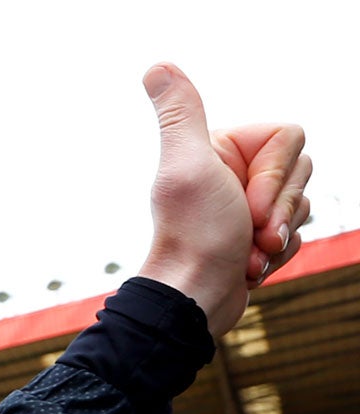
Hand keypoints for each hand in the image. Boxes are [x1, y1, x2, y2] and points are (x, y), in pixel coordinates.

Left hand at [137, 63, 310, 337]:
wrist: (194, 299)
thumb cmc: (194, 236)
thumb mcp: (185, 166)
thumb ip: (180, 114)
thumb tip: (157, 68)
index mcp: (221, 149)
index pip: (289, 136)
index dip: (276, 173)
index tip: (247, 203)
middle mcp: (235, 173)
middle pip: (301, 169)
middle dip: (279, 208)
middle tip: (249, 232)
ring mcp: (249, 206)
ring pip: (302, 202)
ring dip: (277, 235)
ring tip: (246, 255)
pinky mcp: (258, 237)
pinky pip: (297, 233)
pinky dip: (277, 254)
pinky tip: (248, 267)